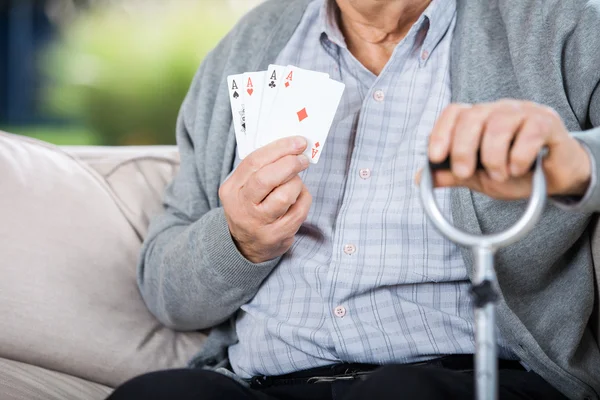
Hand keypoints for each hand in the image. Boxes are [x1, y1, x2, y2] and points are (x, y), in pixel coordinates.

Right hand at [219, 136, 311, 263]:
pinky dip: (303, 198)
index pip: (254, 162)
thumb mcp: (243, 187)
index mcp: (231, 189)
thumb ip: (261, 168)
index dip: (279, 149)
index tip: (298, 142)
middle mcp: (241, 207)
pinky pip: (299, 210)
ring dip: (297, 184)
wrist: (246, 245)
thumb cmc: (250, 206)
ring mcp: (259, 224)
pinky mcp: (277, 236)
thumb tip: (291, 146)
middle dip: (290, 164)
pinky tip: (298, 197)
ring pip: (285, 195)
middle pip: (267, 178)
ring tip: (296, 182)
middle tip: (303, 159)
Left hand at [420, 100, 591, 199]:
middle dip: (462, 148)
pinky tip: (518, 170)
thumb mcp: (479, 177)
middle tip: (465, 173)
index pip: (454, 112)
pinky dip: (519, 156)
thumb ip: (452, 174)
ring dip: (493, 157)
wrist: (556, 179)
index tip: (435, 157)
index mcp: (480, 119)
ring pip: (498, 125)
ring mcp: (525, 112)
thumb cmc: (516, 172)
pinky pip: (530, 132)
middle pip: (472, 116)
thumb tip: (420, 178)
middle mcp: (500, 110)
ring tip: (499, 176)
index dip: (440, 132)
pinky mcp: (548, 122)